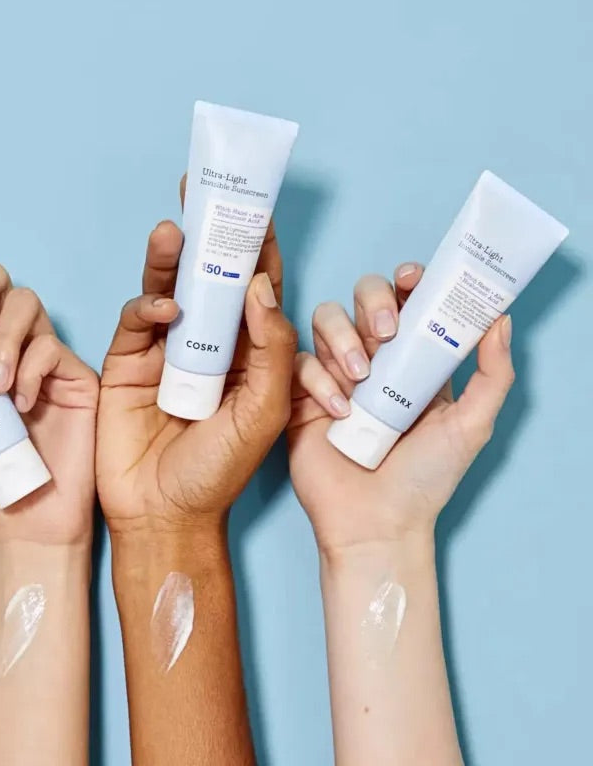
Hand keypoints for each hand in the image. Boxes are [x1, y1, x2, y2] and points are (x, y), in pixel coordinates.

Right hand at [96, 179, 298, 533]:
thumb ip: (271, 349)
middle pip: (209, 276)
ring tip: (173, 229)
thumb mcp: (263, 411)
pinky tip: (163, 308)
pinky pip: (136, 321)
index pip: (256, 288)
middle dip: (207, 234)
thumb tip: (260, 285)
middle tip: (202, 191)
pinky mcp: (128, 361)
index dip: (256, 246)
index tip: (256, 206)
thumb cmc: (220, 471)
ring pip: (170, 289)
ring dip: (171, 258)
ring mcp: (166, 350)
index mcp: (249, 352)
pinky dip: (147, 307)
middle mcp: (209, 343)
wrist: (163, 513)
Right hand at [288, 263, 514, 555]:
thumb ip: (493, 373)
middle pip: (360, 299)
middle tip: (385, 332)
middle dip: (371, 302)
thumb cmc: (425, 479)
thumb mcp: (471, 425)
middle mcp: (372, 360)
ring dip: (341, 338)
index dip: (405, 282)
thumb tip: (500, 319)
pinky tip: (339, 414)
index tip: (411, 279)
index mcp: (412, 361)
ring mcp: (334, 376)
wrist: (376, 523)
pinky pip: (300, 364)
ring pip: (324, 320)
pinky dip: (318, 381)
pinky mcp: (301, 396)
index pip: (406, 302)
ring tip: (360, 378)